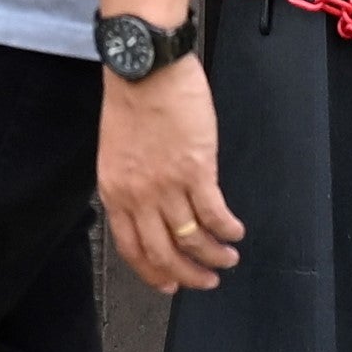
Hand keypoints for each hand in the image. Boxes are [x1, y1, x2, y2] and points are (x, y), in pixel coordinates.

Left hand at [101, 58, 245, 295]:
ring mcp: (168, 186)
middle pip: (164, 253)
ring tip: (227, 258)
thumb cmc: (130, 97)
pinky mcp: (197, 170)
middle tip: (205, 281)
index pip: (132, 248)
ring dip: (213, 256)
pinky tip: (235, 232)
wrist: (144, 67)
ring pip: (192, 239)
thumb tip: (150, 206)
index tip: (168, 284)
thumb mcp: (116, 150)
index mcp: (115, 191)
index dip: (153, 272)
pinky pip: (215, 213)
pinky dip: (227, 229)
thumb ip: (131, 182)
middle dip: (188, 275)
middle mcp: (139, 196)